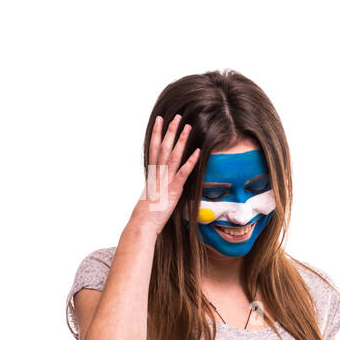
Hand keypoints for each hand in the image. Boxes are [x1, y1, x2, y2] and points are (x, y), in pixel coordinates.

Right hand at [130, 114, 201, 235]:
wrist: (142, 223)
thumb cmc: (147, 214)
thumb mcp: (151, 195)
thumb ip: (157, 186)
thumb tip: (161, 183)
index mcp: (152, 173)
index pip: (154, 148)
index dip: (156, 133)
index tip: (159, 120)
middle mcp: (157, 173)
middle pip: (163, 147)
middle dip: (169, 131)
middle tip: (176, 116)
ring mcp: (165, 180)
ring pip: (173, 155)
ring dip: (180, 140)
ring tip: (187, 127)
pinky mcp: (174, 189)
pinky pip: (183, 172)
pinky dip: (191, 161)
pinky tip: (197, 151)